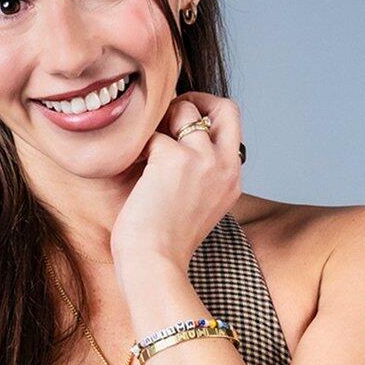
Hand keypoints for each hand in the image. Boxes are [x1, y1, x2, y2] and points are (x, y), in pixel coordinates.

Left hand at [111, 91, 243, 273]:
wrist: (154, 264)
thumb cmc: (164, 242)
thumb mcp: (195, 204)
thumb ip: (199, 174)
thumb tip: (175, 138)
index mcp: (232, 179)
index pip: (230, 128)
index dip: (204, 119)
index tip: (179, 128)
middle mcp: (226, 166)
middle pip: (226, 107)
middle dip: (196, 101)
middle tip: (169, 117)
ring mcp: (203, 160)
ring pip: (185, 110)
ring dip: (160, 122)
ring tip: (144, 150)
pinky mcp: (175, 159)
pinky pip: (152, 135)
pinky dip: (138, 148)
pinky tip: (131, 170)